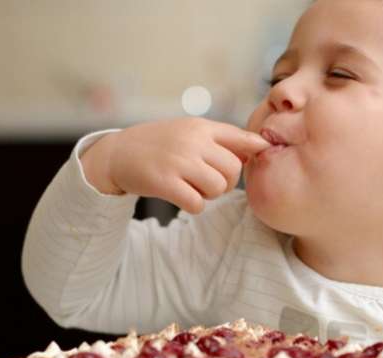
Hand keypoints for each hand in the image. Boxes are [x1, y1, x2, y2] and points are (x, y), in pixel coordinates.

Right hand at [80, 117, 270, 213]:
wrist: (118, 153)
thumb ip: (222, 139)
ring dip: (209, 195)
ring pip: (217, 188)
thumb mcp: (189, 132)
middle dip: (225, 182)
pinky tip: (182, 196)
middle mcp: (192, 141)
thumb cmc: (161, 144)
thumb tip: (257, 148)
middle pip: (232, 170)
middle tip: (207, 181)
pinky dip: (194, 205)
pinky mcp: (165, 182)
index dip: (256, 148)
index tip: (263, 152)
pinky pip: (198, 203)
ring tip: (192, 186)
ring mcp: (178, 161)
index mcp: (201, 127)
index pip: (240, 136)